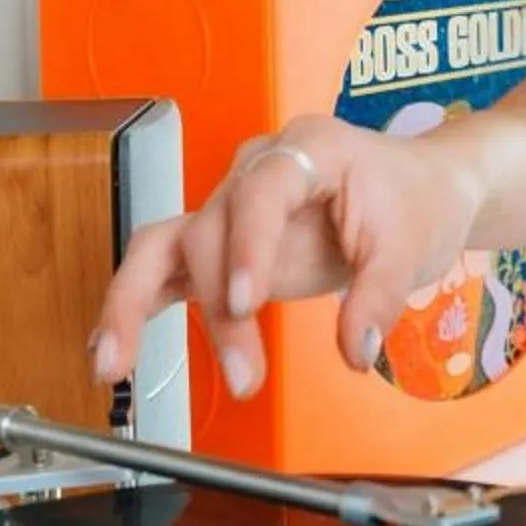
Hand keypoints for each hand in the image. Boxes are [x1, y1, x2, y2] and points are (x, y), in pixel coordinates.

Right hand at [88, 115, 483, 404]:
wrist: (417, 190)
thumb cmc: (413, 202)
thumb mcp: (412, 247)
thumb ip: (379, 298)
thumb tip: (354, 352)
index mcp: (306, 151)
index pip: (261, 191)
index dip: (246, 245)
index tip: (246, 302)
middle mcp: (255, 172)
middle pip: (209, 229)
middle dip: (217, 306)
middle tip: (242, 375)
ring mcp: (230, 208)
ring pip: (166, 245)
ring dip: (135, 303)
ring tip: (114, 363)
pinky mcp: (222, 247)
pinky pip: (167, 269)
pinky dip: (136, 305)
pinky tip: (108, 347)